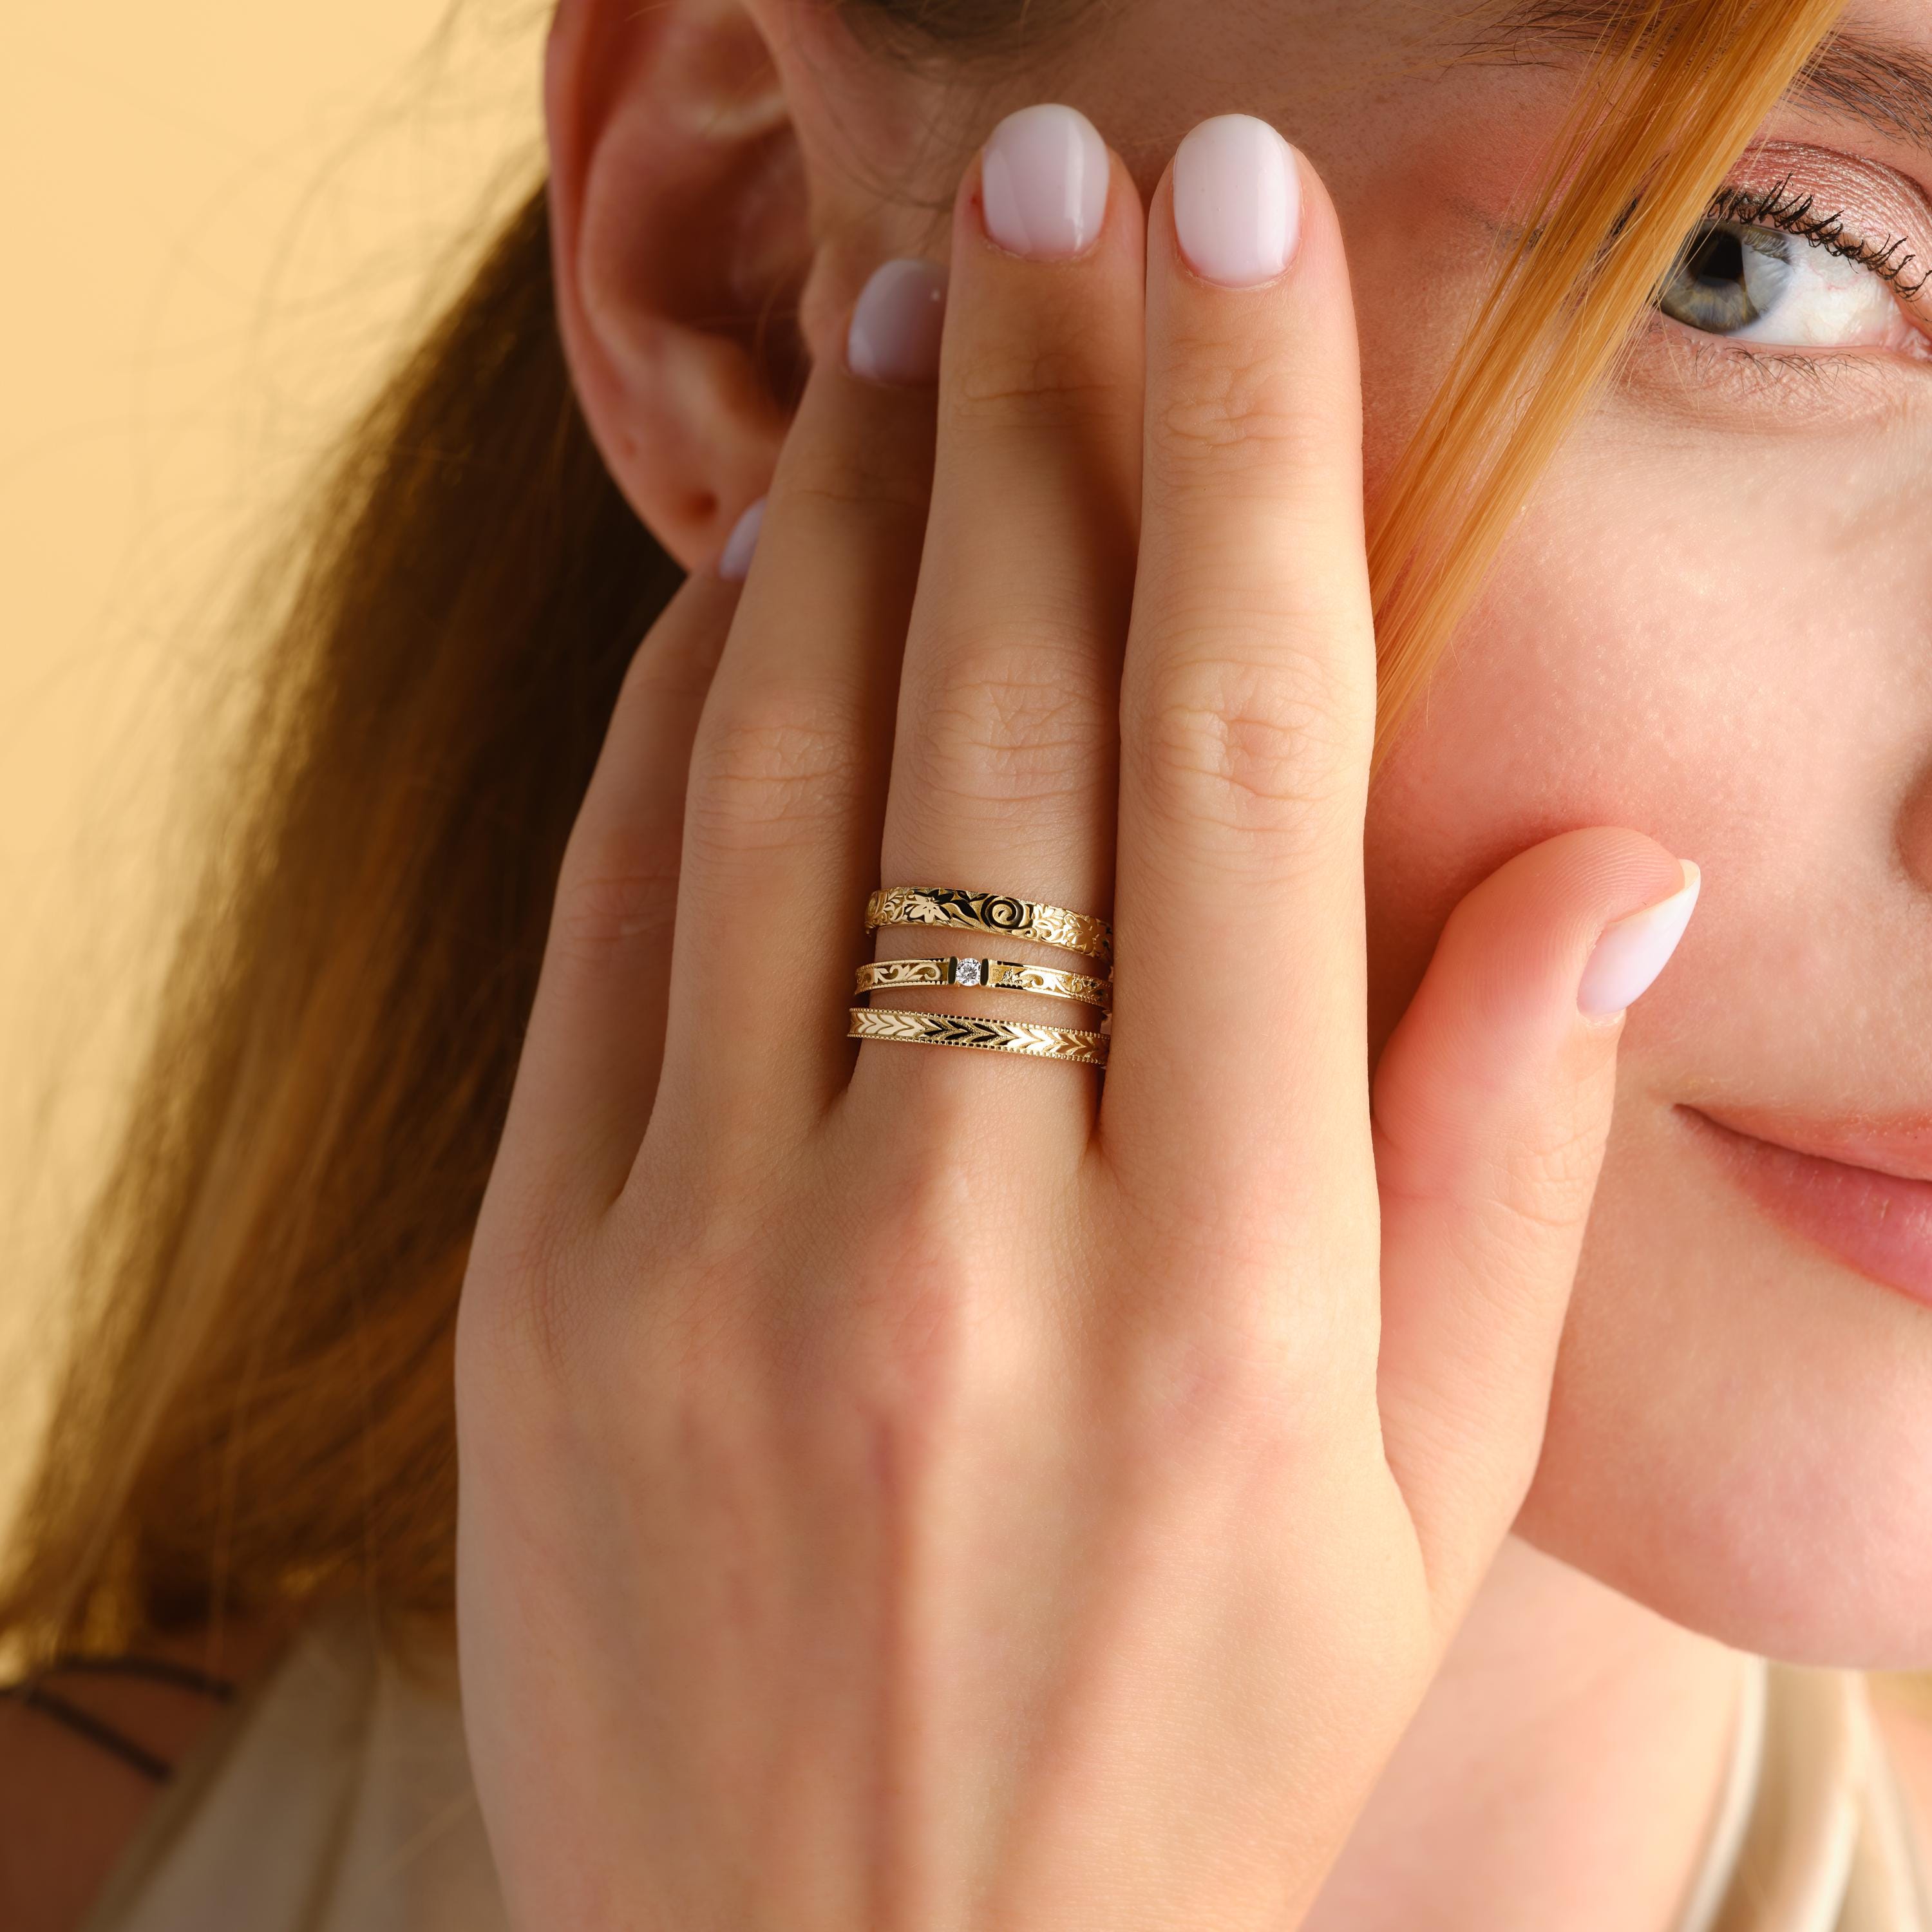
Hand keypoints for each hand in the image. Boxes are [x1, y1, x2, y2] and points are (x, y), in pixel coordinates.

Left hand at [453, 105, 1698, 1931]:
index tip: (1237, 230)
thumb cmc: (1175, 1766)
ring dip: (848, 506)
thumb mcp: (1413, 1527)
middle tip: (1051, 187)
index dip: (1245, 453)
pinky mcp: (541, 1292)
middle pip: (998, 706)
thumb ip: (1499, 1175)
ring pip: (782, 766)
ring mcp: (710, 1263)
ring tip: (908, 320)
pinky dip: (682, 710)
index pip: (1239, 761)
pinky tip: (743, 579)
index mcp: (1236, 1306)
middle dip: (1035, 398)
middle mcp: (966, 1246)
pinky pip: (616, 913)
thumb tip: (1614, 873)